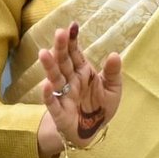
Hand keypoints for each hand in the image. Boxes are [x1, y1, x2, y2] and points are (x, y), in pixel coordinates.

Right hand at [37, 24, 122, 153]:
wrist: (91, 131)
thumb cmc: (100, 108)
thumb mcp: (113, 89)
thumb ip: (113, 73)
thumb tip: (115, 54)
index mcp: (82, 72)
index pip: (76, 53)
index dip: (73, 40)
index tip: (72, 26)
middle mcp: (70, 80)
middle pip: (64, 62)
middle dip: (61, 48)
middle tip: (59, 33)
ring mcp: (63, 95)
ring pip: (55, 78)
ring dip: (50, 66)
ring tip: (44, 53)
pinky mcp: (58, 112)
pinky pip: (52, 102)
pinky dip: (48, 94)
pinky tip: (46, 84)